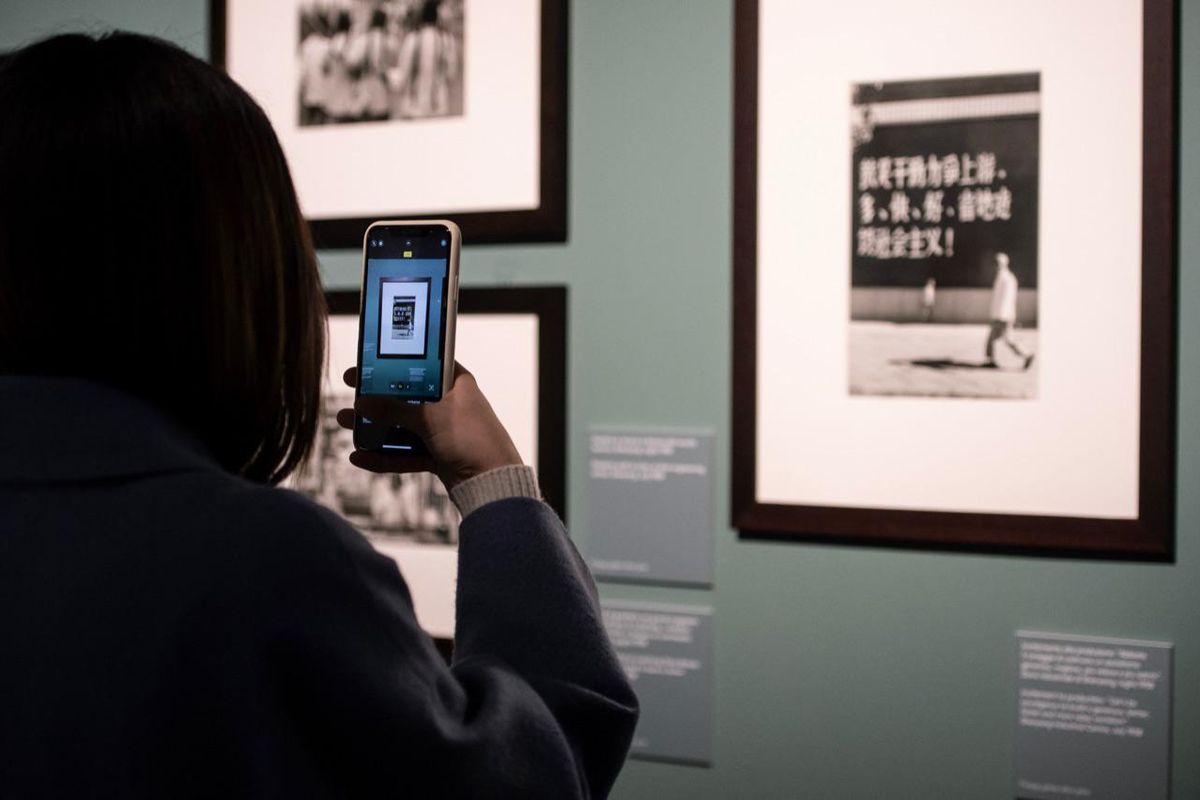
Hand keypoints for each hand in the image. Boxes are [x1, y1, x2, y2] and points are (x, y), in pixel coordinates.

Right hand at [336, 363, 523, 490]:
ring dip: (376, 427)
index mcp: (456, 383)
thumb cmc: (471, 439)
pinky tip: (360, 456)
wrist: (493, 483)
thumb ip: (394, 409)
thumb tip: (362, 402)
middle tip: (351, 391)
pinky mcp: (439, 455)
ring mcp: (444, 431)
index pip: (422, 364)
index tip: (368, 362)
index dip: (395, 363)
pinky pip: (406, 452)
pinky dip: (385, 455)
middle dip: (377, 397)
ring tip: (346, 422)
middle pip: (407, 396)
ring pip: (404, 426)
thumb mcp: (430, 418)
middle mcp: (450, 404)